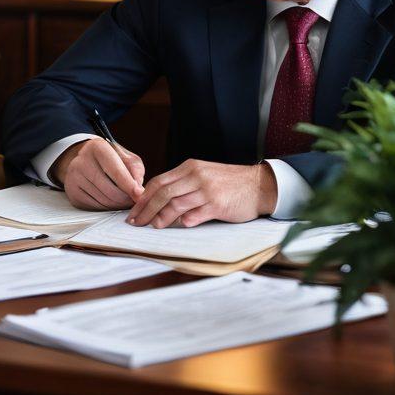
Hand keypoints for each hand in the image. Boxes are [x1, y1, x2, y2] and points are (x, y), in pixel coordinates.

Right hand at [51, 137, 144, 210]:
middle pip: (110, 190)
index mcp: (97, 147)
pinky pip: (94, 207)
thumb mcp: (126, 157)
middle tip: (134, 199)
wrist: (87, 160)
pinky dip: (106, 207)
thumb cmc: (111, 159)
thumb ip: (135, 170)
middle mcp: (81, 161)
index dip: (129, 185)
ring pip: (103, 201)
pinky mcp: (72, 192)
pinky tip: (111, 200)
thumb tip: (138, 189)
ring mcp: (74, 177)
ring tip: (124, 199)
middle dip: (125, 199)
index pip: (115, 171)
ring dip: (117, 204)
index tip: (139, 195)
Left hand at [127, 159, 277, 227]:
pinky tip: (179, 227)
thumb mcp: (204, 175)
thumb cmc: (229, 183)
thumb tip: (160, 201)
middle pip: (163, 193)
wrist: (259, 185)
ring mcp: (207, 190)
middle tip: (136, 222)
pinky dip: (186, 221)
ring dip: (161, 217)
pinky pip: (196, 214)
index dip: (143, 197)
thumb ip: (184, 185)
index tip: (134, 210)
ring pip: (176, 204)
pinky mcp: (218, 204)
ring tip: (153, 226)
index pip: (159, 181)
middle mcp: (196, 176)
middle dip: (146, 209)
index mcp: (189, 168)